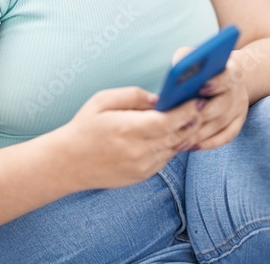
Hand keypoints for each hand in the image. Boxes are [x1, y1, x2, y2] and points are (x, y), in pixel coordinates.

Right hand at [61, 86, 208, 190]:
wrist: (68, 163)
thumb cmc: (84, 127)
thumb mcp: (102, 100)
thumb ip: (134, 95)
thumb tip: (161, 99)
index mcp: (128, 129)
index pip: (169, 121)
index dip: (188, 110)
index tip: (197, 98)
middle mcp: (138, 151)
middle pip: (178, 135)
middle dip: (192, 119)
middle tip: (201, 104)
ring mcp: (142, 166)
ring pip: (176, 147)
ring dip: (185, 132)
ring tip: (190, 116)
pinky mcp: (142, 175)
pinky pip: (166, 158)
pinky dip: (172, 144)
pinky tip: (171, 132)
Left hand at [170, 46, 248, 152]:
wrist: (226, 76)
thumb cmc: (203, 67)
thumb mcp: (196, 56)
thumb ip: (187, 60)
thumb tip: (177, 73)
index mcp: (231, 71)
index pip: (227, 78)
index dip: (215, 84)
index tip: (200, 88)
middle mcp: (239, 91)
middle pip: (223, 106)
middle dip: (201, 115)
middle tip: (182, 124)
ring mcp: (240, 109)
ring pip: (221, 124)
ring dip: (200, 135)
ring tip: (179, 142)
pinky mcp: (238, 122)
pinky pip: (226, 136)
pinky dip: (209, 143)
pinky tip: (192, 146)